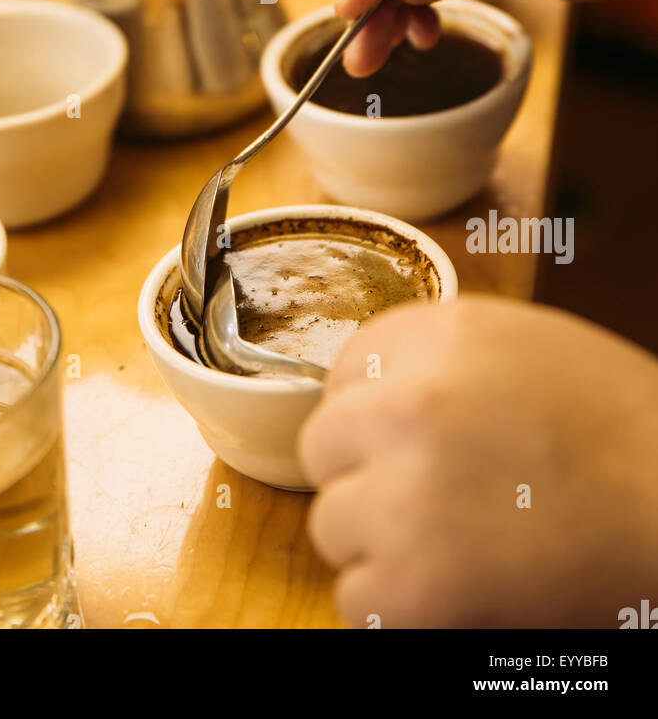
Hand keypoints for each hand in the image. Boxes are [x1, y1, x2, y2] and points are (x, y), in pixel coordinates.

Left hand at [298, 295, 657, 627]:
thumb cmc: (620, 431)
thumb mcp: (528, 348)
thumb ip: (441, 359)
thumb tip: (368, 387)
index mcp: (438, 337)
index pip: (344, 369)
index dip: (372, 411)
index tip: (403, 438)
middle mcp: (409, 403)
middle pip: (323, 446)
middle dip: (366, 473)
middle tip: (430, 497)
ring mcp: (405, 494)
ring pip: (332, 524)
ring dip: (380, 541)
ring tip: (457, 543)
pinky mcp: (415, 584)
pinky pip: (358, 598)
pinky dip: (400, 606)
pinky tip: (460, 587)